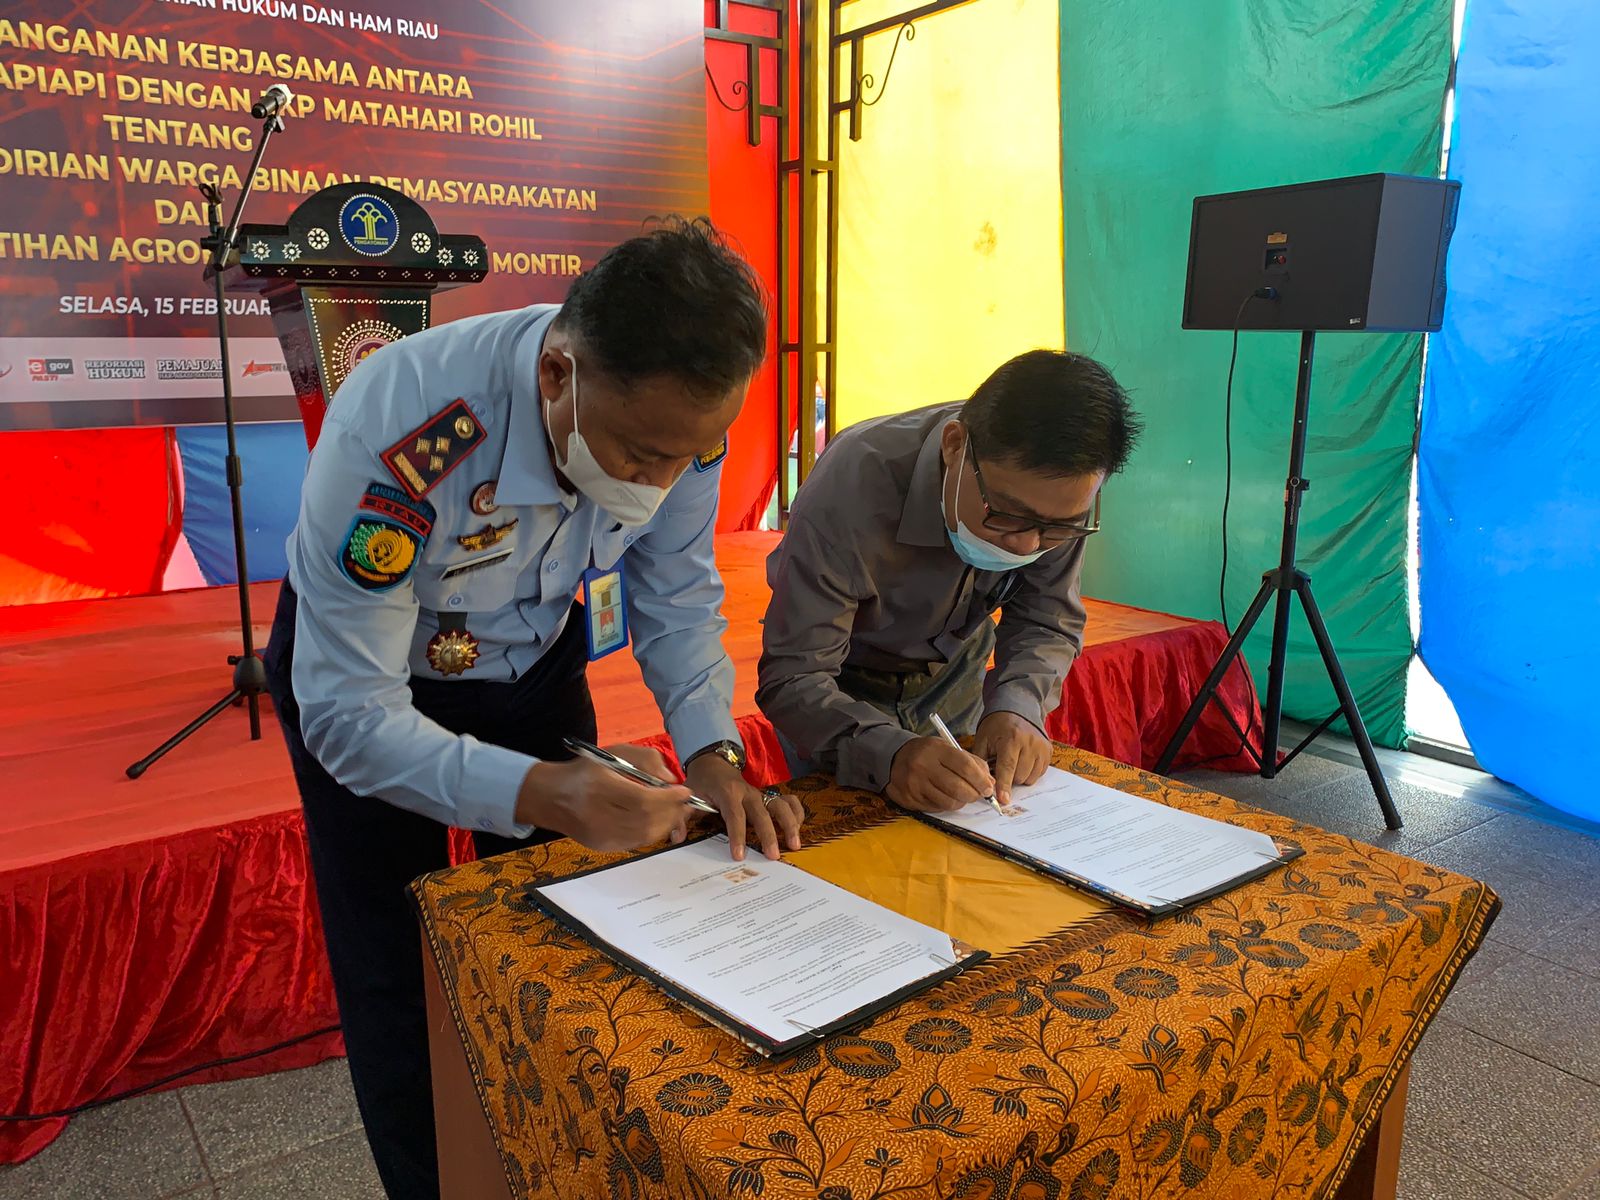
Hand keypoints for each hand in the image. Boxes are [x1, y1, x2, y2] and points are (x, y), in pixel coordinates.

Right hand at [514, 744, 688, 852]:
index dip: (668, 799)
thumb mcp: (613, 753)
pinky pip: (635, 843)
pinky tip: (658, 821)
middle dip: (672, 812)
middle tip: (685, 803)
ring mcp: (598, 835)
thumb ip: (646, 760)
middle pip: (646, 821)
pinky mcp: (600, 847)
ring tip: (676, 812)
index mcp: (598, 787)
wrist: (550, 796)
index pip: (642, 800)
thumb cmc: (585, 771)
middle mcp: (596, 815)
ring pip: (644, 836)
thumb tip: (670, 780)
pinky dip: (652, 833)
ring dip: (666, 824)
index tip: (684, 791)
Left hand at [686, 754, 803, 861]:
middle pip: (762, 813)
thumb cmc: (702, 783)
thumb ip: (683, 817)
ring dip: (789, 824)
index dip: (738, 835)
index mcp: (727, 792)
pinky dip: (796, 813)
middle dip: (768, 835)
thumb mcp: (689, 796)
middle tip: (773, 856)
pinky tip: (798, 829)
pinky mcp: (768, 796)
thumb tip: (677, 838)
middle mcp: (748, 792)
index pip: (734, 815)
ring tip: (794, 845)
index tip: (739, 855)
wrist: (713, 763)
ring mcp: (760, 794)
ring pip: (780, 805)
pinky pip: (788, 801)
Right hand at [885, 736, 994, 812]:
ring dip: (961, 802)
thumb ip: (971, 762)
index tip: (988, 788)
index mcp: (935, 750)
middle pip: (958, 788)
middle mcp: (923, 766)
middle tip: (978, 795)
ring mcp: (915, 785)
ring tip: (962, 795)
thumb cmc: (926, 753)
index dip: (981, 780)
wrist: (894, 758)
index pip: (965, 767)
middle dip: (974, 795)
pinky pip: (937, 808)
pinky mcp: (910, 799)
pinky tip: (945, 796)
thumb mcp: (947, 748)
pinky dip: (947, 805)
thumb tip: (990, 782)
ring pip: (949, 802)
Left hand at [972, 711, 1050, 805]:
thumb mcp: (983, 739)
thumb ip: (981, 762)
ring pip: (1030, 778)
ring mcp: (1042, 747)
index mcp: (1012, 738)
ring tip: (1013, 761)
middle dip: (1008, 777)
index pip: (1008, 767)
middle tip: (1001, 765)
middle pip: (1019, 776)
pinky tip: (1023, 760)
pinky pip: (1039, 773)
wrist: (1017, 709)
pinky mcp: (1049, 751)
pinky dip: (1029, 772)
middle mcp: (1030, 743)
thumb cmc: (997, 726)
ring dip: (1019, 776)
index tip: (1003, 800)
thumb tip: (983, 784)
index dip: (1004, 785)